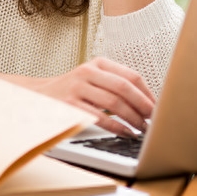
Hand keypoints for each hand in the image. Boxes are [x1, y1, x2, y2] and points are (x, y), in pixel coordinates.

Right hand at [34, 57, 154, 135]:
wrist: (39, 96)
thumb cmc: (74, 89)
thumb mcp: (93, 77)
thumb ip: (116, 84)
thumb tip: (148, 102)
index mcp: (98, 63)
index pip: (131, 76)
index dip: (147, 93)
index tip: (158, 107)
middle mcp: (87, 72)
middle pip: (124, 88)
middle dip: (143, 106)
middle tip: (154, 119)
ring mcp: (77, 88)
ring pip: (114, 103)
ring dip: (133, 119)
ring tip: (142, 129)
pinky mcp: (70, 106)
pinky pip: (100, 118)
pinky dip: (117, 127)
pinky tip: (126, 132)